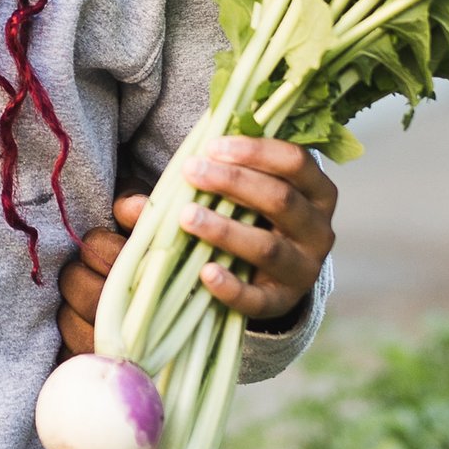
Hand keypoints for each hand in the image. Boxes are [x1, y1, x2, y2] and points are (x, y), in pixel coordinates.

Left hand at [58, 139, 338, 354]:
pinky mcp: (282, 303)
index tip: (211, 145)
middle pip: (282, 200)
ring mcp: (303, 269)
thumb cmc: (251, 217)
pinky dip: (231, 287)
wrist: (272, 275)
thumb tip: (130, 204)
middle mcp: (318, 230)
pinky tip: (205, 273)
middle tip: (193, 171)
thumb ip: (195, 185)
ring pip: (268, 248)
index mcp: (315, 192)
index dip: (256, 150)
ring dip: (226, 230)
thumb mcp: (236, 195)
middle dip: (235, 182)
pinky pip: (258, 298)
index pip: (296, 162)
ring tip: (186, 217)